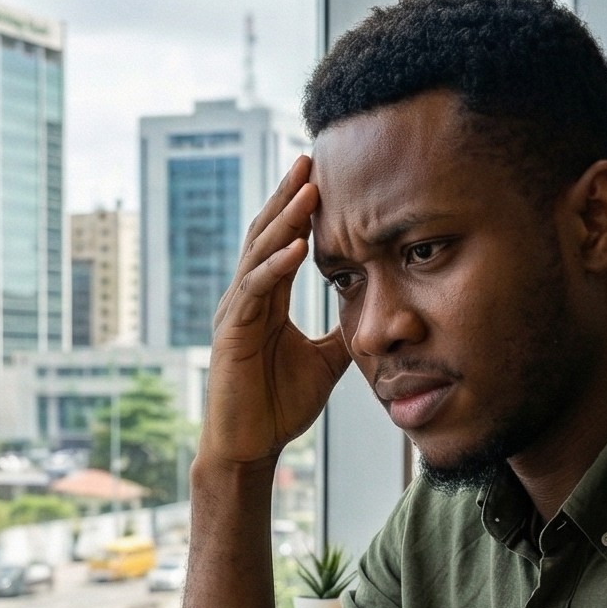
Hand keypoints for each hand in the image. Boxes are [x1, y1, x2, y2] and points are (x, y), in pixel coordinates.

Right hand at [197, 157, 351, 468]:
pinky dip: (275, 268)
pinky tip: (294, 248)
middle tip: (310, 159)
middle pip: (266, 235)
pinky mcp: (231, 334)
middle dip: (288, 197)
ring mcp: (235, 313)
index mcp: (266, 300)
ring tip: (307, 192)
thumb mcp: (324, 361)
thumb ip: (342, 332)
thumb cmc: (278, 407)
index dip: (299, 209)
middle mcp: (246, 298)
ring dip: (284, 222)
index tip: (323, 175)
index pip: (282, 241)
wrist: (250, 449)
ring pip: (260, 255)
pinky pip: (254, 292)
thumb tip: (375, 312)